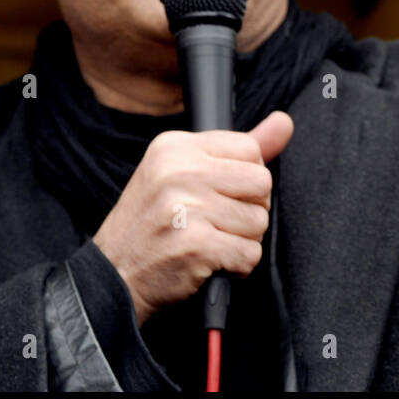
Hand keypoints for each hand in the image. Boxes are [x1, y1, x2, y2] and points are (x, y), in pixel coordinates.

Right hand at [92, 110, 292, 326]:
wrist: (114, 277)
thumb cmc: (151, 225)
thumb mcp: (182, 173)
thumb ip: (237, 150)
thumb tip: (284, 122)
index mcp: (174, 147)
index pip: (250, 149)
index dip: (244, 178)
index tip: (219, 194)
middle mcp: (179, 172)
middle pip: (262, 182)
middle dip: (249, 209)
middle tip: (215, 222)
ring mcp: (186, 209)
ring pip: (259, 221)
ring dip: (242, 240)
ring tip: (209, 242)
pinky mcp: (196, 246)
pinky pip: (250, 254)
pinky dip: (237, 266)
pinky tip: (210, 262)